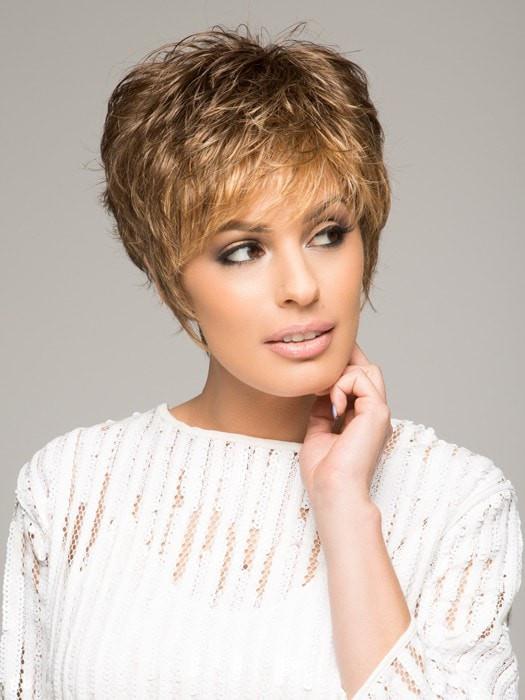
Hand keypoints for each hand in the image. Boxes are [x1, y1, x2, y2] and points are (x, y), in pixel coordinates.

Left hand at [299, 341, 392, 511]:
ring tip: (324, 394)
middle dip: (344, 361)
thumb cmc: (324, 473)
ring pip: (368, 370)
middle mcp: (375, 415)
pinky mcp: (377, 412)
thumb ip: (322, 411)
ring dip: (340, 374)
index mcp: (364, 421)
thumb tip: (318, 392)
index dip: (341, 370)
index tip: (316, 374)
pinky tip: (334, 407)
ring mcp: (379, 412)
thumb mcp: (318, 433)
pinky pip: (360, 379)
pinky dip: (341, 385)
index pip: (360, 382)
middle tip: (320, 368)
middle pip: (368, 370)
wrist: (333, 490)